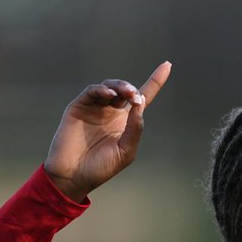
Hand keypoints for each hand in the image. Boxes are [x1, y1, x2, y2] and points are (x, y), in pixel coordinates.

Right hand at [43, 61, 171, 201]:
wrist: (73, 176)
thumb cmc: (100, 168)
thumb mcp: (125, 151)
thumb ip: (135, 128)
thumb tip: (140, 103)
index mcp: (125, 123)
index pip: (142, 98)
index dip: (155, 82)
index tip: (167, 65)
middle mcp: (111, 112)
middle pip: (126, 90)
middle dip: (131, 89)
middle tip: (134, 96)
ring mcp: (95, 108)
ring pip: (110, 87)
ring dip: (120, 87)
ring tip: (125, 94)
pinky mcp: (79, 107)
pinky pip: (92, 92)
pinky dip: (102, 90)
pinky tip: (109, 96)